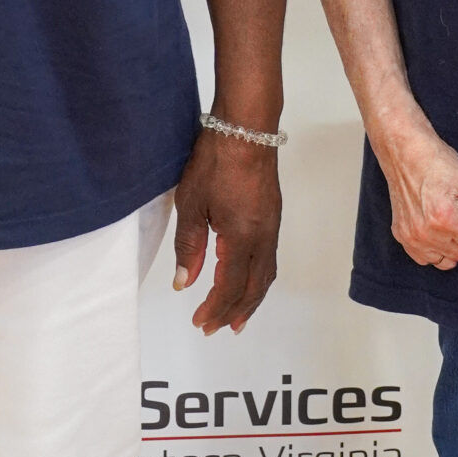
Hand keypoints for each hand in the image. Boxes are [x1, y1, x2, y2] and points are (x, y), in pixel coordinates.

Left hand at [171, 127, 279, 333]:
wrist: (246, 128)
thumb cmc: (217, 161)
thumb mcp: (192, 205)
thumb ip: (190, 247)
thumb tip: (185, 281)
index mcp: (242, 238)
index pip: (229, 286)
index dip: (215, 308)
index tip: (200, 322)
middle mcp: (263, 237)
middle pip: (253, 287)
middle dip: (235, 311)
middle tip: (217, 328)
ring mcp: (271, 226)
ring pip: (266, 274)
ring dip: (251, 298)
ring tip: (237, 315)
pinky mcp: (272, 215)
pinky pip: (269, 258)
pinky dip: (258, 278)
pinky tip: (247, 277)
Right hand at [376, 114, 457, 269]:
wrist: (405, 153)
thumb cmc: (437, 163)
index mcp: (448, 219)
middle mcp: (428, 233)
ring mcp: (412, 237)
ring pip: (446, 261)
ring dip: (452, 246)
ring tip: (449, 225)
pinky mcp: (401, 236)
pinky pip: (426, 259)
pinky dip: (434, 249)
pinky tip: (435, 231)